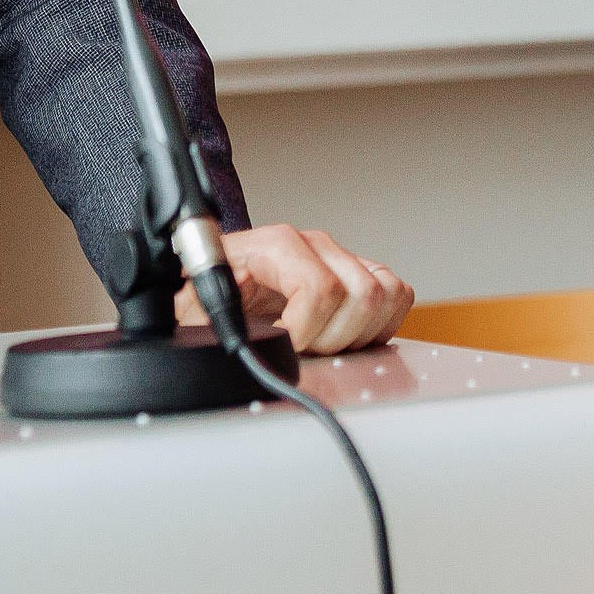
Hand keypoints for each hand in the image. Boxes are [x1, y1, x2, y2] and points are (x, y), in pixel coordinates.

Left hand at [172, 223, 412, 353]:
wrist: (206, 290)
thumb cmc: (201, 302)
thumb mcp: (195, 315)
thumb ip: (218, 324)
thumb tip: (245, 348)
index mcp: (272, 246)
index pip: (320, 287)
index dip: (307, 331)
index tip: (286, 346)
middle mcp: (312, 244)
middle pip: (362, 294)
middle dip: (334, 338)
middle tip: (304, 348)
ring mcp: (339, 256)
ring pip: (387, 293)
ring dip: (359, 332)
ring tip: (323, 343)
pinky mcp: (359, 273)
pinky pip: (398, 294)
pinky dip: (379, 325)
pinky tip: (344, 336)